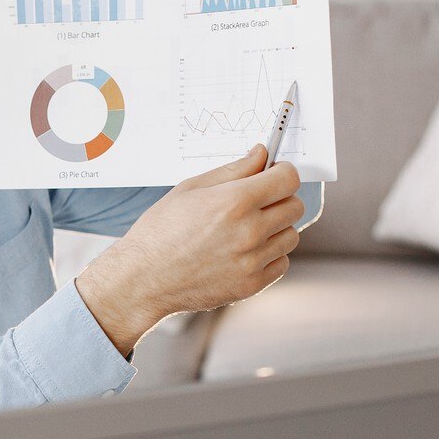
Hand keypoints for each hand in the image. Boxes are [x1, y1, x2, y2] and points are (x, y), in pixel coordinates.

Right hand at [76, 146, 302, 355]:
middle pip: (295, 206)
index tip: (274, 175)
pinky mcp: (252, 284)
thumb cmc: (160, 231)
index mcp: (235, 201)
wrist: (143, 278)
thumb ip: (233, 170)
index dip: (283, 173)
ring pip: (291, 236)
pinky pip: (282, 263)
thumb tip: (262, 154)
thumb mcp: (191, 189)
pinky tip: (244, 252)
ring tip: (247, 230)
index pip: (288, 179)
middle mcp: (249, 231)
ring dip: (276, 229)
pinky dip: (270, 256)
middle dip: (280, 199)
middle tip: (257, 203)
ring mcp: (252, 261)